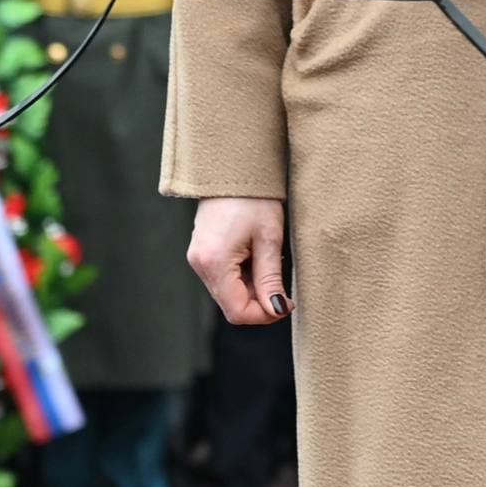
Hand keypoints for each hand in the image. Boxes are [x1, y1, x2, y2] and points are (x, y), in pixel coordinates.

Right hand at [186, 196, 289, 325]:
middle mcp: (199, 266)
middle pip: (231, 305)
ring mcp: (198, 262)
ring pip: (227, 295)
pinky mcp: (201, 256)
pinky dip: (243, 280)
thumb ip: (271, 278)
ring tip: (270, 265)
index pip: (237, 310)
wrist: (231, 171)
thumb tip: (277, 309)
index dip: (264, 315)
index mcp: (215, 263)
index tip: (287, 304)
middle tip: (285, 289)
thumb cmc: (254, 199)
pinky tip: (257, 261)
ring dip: (252, 291)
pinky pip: (223, 281)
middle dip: (259, 304)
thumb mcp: (269, 239)